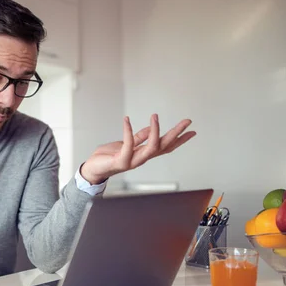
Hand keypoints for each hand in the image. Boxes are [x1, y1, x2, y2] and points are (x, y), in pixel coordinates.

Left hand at [80, 114, 195, 183]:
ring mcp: (132, 160)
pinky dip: (128, 131)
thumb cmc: (109, 157)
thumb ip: (139, 137)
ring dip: (155, 131)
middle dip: (177, 133)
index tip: (192, 131)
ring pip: (151, 148)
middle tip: (187, 121)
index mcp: (144, 153)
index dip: (180, 139)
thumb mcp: (127, 143)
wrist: (93, 169)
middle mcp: (141, 158)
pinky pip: (128, 144)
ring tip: (155, 116)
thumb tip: (152, 128)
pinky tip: (127, 119)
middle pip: (164, 146)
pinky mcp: (121, 160)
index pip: (166, 146)